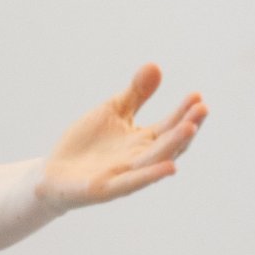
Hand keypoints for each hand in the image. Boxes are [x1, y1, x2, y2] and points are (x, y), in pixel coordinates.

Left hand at [38, 64, 207, 210]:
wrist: (53, 173)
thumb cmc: (87, 143)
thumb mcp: (112, 112)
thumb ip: (135, 94)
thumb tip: (154, 66)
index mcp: (144, 141)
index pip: (170, 125)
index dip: (184, 112)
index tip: (197, 96)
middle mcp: (140, 159)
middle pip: (169, 143)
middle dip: (186, 126)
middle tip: (201, 108)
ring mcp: (125, 175)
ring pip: (155, 161)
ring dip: (173, 145)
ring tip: (190, 128)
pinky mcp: (107, 189)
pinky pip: (131, 183)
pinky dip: (150, 175)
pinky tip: (170, 168)